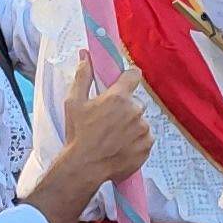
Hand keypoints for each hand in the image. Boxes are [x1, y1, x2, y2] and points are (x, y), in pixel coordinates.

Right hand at [23, 70, 154, 222]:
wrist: (86, 166)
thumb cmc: (78, 133)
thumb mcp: (74, 102)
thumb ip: (82, 76)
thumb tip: (86, 56)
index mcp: (118, 97)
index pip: (134, 75)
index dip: (129, 77)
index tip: (125, 81)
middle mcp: (135, 111)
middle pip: (135, 102)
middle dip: (125, 108)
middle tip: (109, 120)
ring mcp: (144, 129)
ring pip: (141, 121)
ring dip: (131, 126)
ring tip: (113, 137)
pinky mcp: (148, 146)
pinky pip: (145, 138)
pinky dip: (136, 141)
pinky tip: (121, 146)